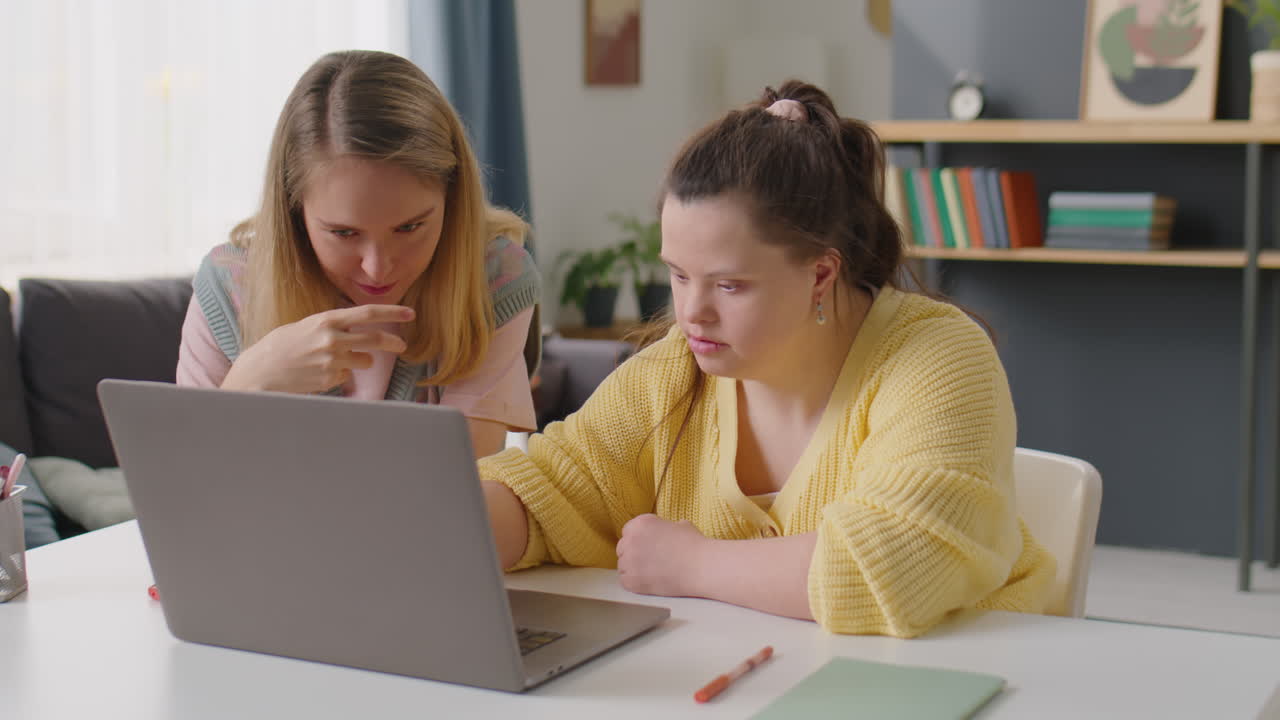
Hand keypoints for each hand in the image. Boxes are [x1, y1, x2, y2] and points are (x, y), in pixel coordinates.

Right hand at [222, 304, 413, 393]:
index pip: (367, 313)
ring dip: (359, 361)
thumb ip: (333, 327)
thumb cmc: (281, 346)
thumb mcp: (307, 326)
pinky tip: (318, 373)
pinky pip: (346, 377)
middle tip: (401, 345)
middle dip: (392, 342)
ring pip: (364, 361)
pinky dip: (339, 375)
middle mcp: (332, 339)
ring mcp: (332, 362)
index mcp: (326, 320)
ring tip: (333, 359)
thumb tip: (360, 330)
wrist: (260, 371)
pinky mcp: (330, 380)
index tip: (410, 313)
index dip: (392, 312)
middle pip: (374, 339)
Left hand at [615, 514, 708, 596]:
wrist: (701, 567)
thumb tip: (662, 532)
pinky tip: (649, 581)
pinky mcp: (631, 580)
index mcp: (641, 523)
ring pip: (622, 565)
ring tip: (651, 572)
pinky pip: (624, 580)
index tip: (648, 547)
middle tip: (650, 561)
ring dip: (633, 568)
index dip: (638, 539)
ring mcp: (629, 560)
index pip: (628, 531)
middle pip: (622, 548)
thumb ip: (663, 527)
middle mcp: (631, 539)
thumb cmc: (694, 546)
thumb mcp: (679, 525)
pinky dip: (635, 582)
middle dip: (634, 554)